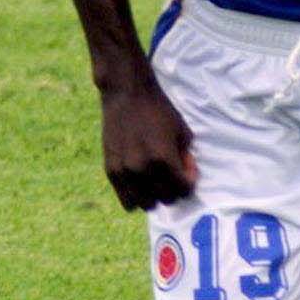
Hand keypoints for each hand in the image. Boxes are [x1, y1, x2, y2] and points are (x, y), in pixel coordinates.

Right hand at [99, 78, 196, 210]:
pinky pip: (126, 200)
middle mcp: (143, 169)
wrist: (127, 94)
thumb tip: (186, 174)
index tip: (187, 172)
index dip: (189, 183)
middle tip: (172, 175)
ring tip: (156, 183)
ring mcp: (124, 171)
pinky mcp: (111, 170)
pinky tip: (141, 185)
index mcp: (163, 159)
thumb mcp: (182, 131)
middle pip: (166, 199)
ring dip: (155, 197)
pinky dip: (137, 197)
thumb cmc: (159, 110)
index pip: (182, 190)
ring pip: (145, 204)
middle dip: (174, 190)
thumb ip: (186, 157)